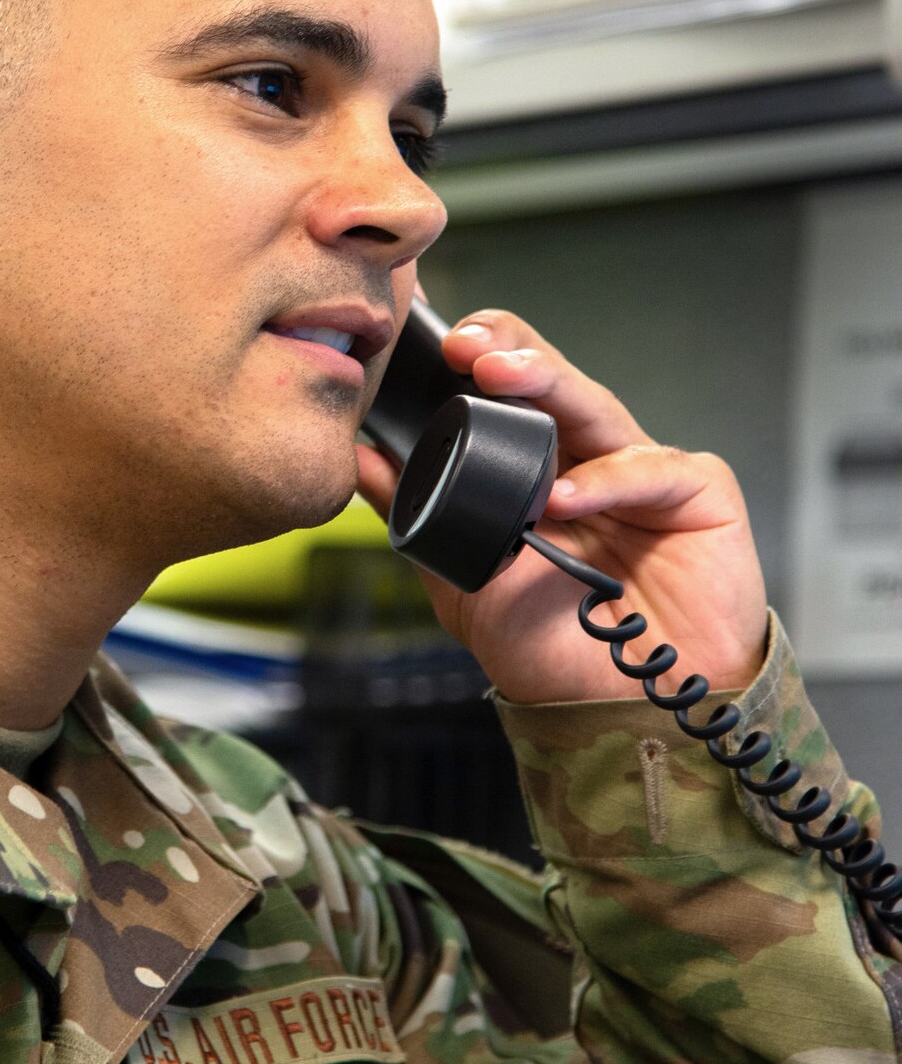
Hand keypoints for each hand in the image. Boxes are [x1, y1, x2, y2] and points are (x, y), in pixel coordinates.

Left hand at [356, 309, 767, 703]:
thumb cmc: (554, 655)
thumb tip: (363, 459)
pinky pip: (652, 469)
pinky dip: (609, 479)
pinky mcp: (700, 494)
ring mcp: (644, 475)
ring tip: (499, 376)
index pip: (506, 398)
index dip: (476, 362)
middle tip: (464, 344)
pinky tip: (569, 497)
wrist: (622, 719)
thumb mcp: (464, 584)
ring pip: (595, 406)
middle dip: (508, 349)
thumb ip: (419, 519)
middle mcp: (589, 463)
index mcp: (538, 474)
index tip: (432, 347)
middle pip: (549, 384)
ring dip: (547, 382)